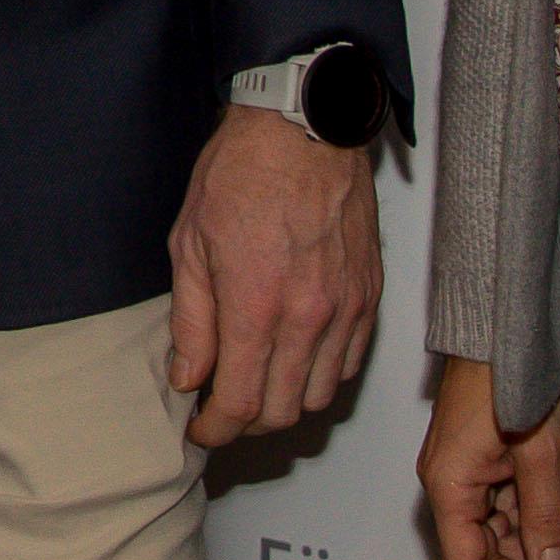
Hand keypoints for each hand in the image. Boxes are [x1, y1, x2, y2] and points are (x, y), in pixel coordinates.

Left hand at [168, 105, 382, 443]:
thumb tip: (188, 378)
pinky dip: (322, 375)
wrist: (304, 129)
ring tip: (257, 384)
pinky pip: (351, 363)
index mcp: (256, 308)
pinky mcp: (370, 296)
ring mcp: (347, 309)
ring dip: (286, 403)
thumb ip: (191, 322)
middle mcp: (309, 318)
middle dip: (247, 423)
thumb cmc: (241, 174)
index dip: (215, 431)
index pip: (240, 405)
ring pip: (322, 395)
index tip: (200, 431)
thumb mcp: (189, 244)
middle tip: (221, 409)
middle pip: (283, 412)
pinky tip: (295, 357)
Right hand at [418, 351, 559, 559]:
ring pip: (497, 535)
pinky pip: (506, 509)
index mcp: (449, 484)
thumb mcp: (540, 453)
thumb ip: (545, 515)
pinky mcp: (489, 459)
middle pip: (482, 554)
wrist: (508, 327)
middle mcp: (451, 483)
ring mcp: (470, 471)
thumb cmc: (511, 374)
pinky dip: (533, 531)